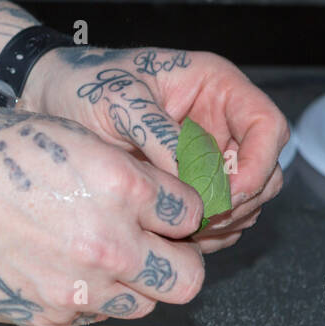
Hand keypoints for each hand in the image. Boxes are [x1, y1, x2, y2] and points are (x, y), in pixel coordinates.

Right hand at [0, 106, 204, 325]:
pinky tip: (61, 270)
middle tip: (156, 249)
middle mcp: (111, 243)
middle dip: (179, 262)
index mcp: (123, 187)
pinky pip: (96, 316)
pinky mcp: (50, 315)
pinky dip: (90, 298)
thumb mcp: (76, 143)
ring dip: (136, 285)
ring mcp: (81, 287)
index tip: (165, 211)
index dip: (182, 212)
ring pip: (146, 304)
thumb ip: (126, 180)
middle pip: (189, 277)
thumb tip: (161, 213)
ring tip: (103, 261)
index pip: (194, 213)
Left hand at [24, 47, 288, 252]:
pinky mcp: (187, 191)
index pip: (269, 128)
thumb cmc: (86, 86)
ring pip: (244, 204)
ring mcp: (207, 161)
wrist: (55, 103)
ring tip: (180, 233)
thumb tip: (189, 172)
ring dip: (222, 225)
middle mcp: (221, 126)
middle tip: (200, 223)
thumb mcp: (118, 100)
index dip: (259, 165)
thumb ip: (157, 132)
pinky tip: (171, 239)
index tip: (230, 194)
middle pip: (265, 172)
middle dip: (240, 203)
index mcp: (217, 90)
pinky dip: (202, 236)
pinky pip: (214, 222)